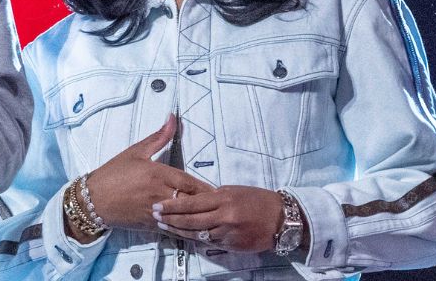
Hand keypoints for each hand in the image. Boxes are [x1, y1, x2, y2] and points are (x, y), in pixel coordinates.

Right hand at [82, 115, 213, 230]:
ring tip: (215, 221)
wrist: (93, 199)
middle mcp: (159, 194)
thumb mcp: (135, 151)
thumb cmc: (114, 173)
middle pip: (191, 201)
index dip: (206, 188)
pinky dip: (187, 231)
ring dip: (200, 220)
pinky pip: (174, 229)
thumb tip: (173, 117)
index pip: (189, 182)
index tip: (219, 191)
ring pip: (185, 218)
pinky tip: (197, 232)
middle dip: (207, 204)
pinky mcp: (151, 226)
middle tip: (222, 206)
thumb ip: (159, 136)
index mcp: (157, 173)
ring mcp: (156, 212)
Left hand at [153, 185, 290, 252]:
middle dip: (171, 219)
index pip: (191, 202)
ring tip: (165, 227)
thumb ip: (215, 197)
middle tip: (154, 216)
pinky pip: (210, 242)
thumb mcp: (234, 191)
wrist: (281, 219)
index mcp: (223, 198)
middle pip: (191, 219)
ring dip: (179, 231)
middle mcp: (224, 216)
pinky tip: (185, 236)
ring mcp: (228, 232)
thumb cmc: (258, 201)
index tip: (157, 205)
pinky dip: (196, 239)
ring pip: (197, 233)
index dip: (172, 206)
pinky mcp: (232, 244)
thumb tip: (196, 200)